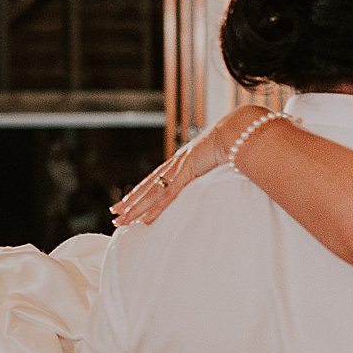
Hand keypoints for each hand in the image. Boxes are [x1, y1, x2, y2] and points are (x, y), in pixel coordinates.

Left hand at [111, 104, 270, 226]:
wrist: (237, 132)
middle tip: (115, 214)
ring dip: (136, 208)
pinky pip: (168, 195)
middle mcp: (175, 165)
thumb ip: (214, 164)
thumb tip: (219, 169)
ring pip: (152, 193)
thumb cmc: (233, 142)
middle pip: (148, 187)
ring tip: (121, 220)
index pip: (155, 179)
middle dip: (130, 202)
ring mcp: (179, 169)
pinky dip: (155, 208)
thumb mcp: (219, 157)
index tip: (128, 201)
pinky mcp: (187, 174)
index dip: (140, 191)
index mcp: (181, 161)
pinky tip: (145, 218)